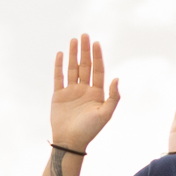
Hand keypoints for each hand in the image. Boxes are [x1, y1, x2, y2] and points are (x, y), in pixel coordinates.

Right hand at [48, 38, 122, 153]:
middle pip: (85, 65)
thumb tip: (117, 78)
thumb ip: (113, 96)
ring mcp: (71, 91)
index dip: (97, 56)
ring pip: (72, 69)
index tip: (96, 43)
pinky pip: (59, 77)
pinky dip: (59, 66)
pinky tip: (61, 54)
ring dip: (73, 55)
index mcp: (98, 92)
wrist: (70, 141)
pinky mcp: (58, 95)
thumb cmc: (90, 129)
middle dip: (85, 51)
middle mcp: (85, 89)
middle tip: (85, 35)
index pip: (98, 70)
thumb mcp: (106, 113)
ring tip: (74, 40)